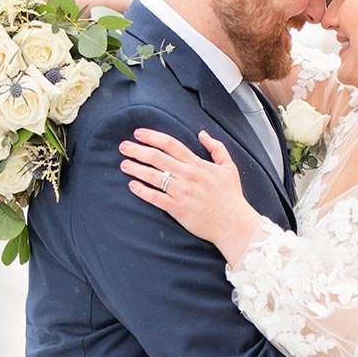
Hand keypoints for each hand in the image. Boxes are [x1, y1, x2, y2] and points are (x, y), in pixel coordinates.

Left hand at [119, 127, 264, 262]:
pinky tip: (132, 185)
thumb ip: (216, 148)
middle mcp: (187, 175)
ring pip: (153, 176)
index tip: (138, 133)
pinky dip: (142, 191)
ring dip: (136, 168)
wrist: (234, 223)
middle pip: (157, 157)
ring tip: (124, 164)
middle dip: (137, 150)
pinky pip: (155, 197)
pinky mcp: (178, 209)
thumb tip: (202, 133)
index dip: (152, 137)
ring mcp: (181, 192)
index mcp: (197, 164)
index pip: (170, 144)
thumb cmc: (231, 196)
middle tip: (123, 146)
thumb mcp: (229, 167)